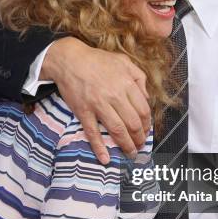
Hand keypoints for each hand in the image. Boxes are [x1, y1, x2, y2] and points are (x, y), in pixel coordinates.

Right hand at [41, 37, 150, 163]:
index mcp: (126, 83)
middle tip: (140, 145)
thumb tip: (147, 97)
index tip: (146, 131)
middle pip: (133, 123)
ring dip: (126, 145)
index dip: (147, 124)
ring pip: (117, 130)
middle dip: (139, 138)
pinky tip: (105, 158)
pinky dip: (99, 147)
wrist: (69, 59)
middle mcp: (114, 95)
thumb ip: (139, 78)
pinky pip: (93, 132)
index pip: (143, 110)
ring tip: (130, 153)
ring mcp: (98, 105)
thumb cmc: (97, 60)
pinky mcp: (83, 111)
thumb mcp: (124, 61)